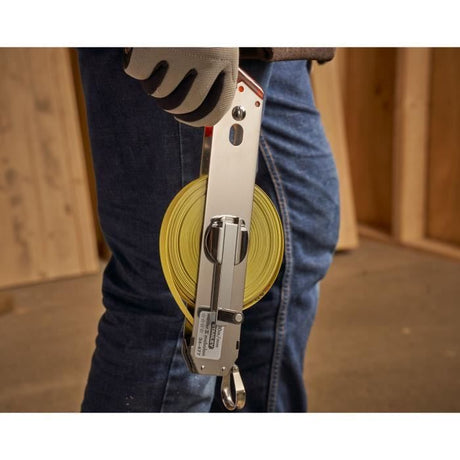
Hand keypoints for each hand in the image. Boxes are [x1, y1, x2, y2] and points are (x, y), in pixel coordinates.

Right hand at [123, 48, 238, 126]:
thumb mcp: (213, 43)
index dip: (195, 119)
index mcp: (225, 60)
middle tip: (164, 91)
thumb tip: (195, 113)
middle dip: (170, 103)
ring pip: (157, 92)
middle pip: (181, 106)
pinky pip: (135, 71)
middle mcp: (206, 58)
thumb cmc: (197, 18)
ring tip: (158, 57)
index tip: (185, 116)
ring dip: (152, 78)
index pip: (212, 111)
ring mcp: (179, 51)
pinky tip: (143, 49)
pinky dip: (134, 62)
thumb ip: (210, 74)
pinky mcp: (152, 44)